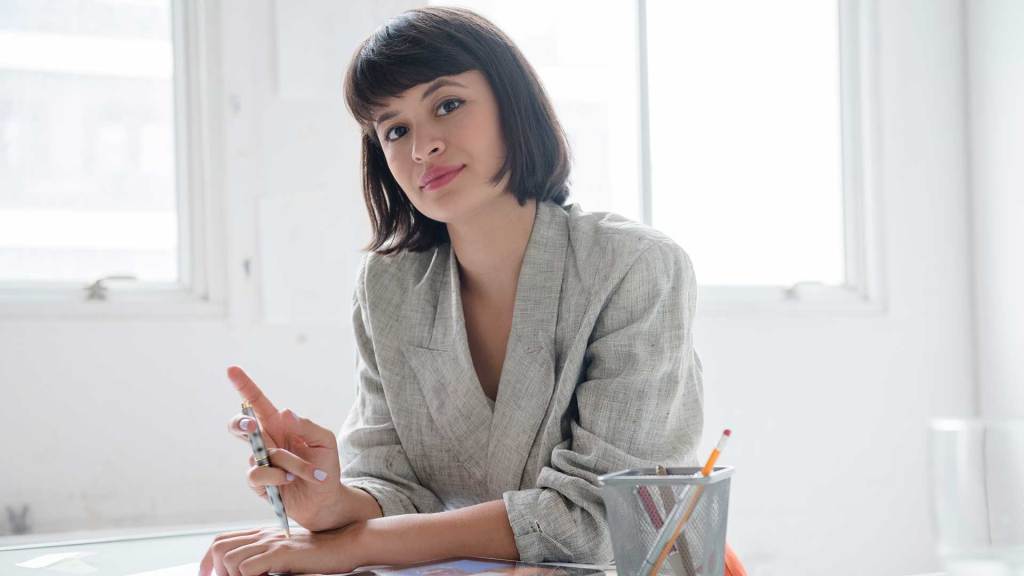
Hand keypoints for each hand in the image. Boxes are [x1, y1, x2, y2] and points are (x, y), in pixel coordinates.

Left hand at [198, 524, 364, 575]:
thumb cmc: (319, 553)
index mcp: (262, 534)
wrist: (344, 544)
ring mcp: (272, 543)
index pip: (222, 541)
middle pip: (219, 547)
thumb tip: (246, 571)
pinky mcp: (281, 553)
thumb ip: (267, 557)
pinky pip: (247, 568)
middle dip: (215, 569)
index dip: (207, 560)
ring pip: (229, 559)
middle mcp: (263, 535)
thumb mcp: (287, 553)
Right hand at [226, 366, 354, 531]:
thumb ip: (307, 426)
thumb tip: (284, 412)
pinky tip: (289, 480)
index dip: (244, 386)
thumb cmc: (325, 466)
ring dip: (286, 462)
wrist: (326, 500)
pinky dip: (276, 476)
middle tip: (251, 426)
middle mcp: (266, 441)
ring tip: (302, 472)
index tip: (231, 369)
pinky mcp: (257, 483)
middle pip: (240, 426)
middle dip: (240, 423)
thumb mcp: (324, 441)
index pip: (258, 403)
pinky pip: (257, 474)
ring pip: (258, 454)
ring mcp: (259, 462)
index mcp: (280, 425)